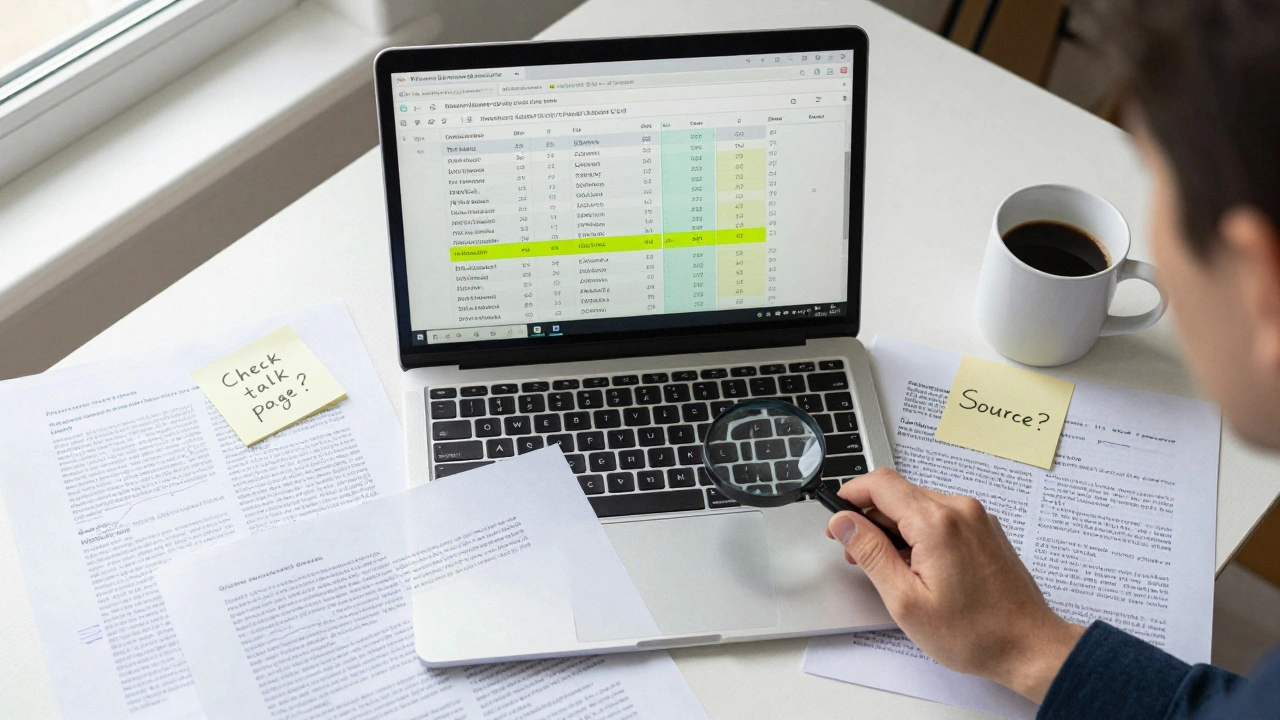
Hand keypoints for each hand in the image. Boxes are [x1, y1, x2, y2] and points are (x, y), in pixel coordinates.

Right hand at [826, 468, 1084, 702]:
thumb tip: (843, 522)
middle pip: (898, 494)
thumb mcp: (905, 600)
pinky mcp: (984, 528)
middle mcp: (959, 510)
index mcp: (937, 523)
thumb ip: (870, 553)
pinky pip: (940, 517)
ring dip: (896, 528)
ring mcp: (976, 517)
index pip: (880, 484)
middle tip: (860, 557)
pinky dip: (920, 533)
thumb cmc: (974, 633)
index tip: (837, 520)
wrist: (1029, 647)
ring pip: (918, 505)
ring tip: (893, 570)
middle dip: (871, 520)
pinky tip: (920, 568)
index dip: (850, 497)